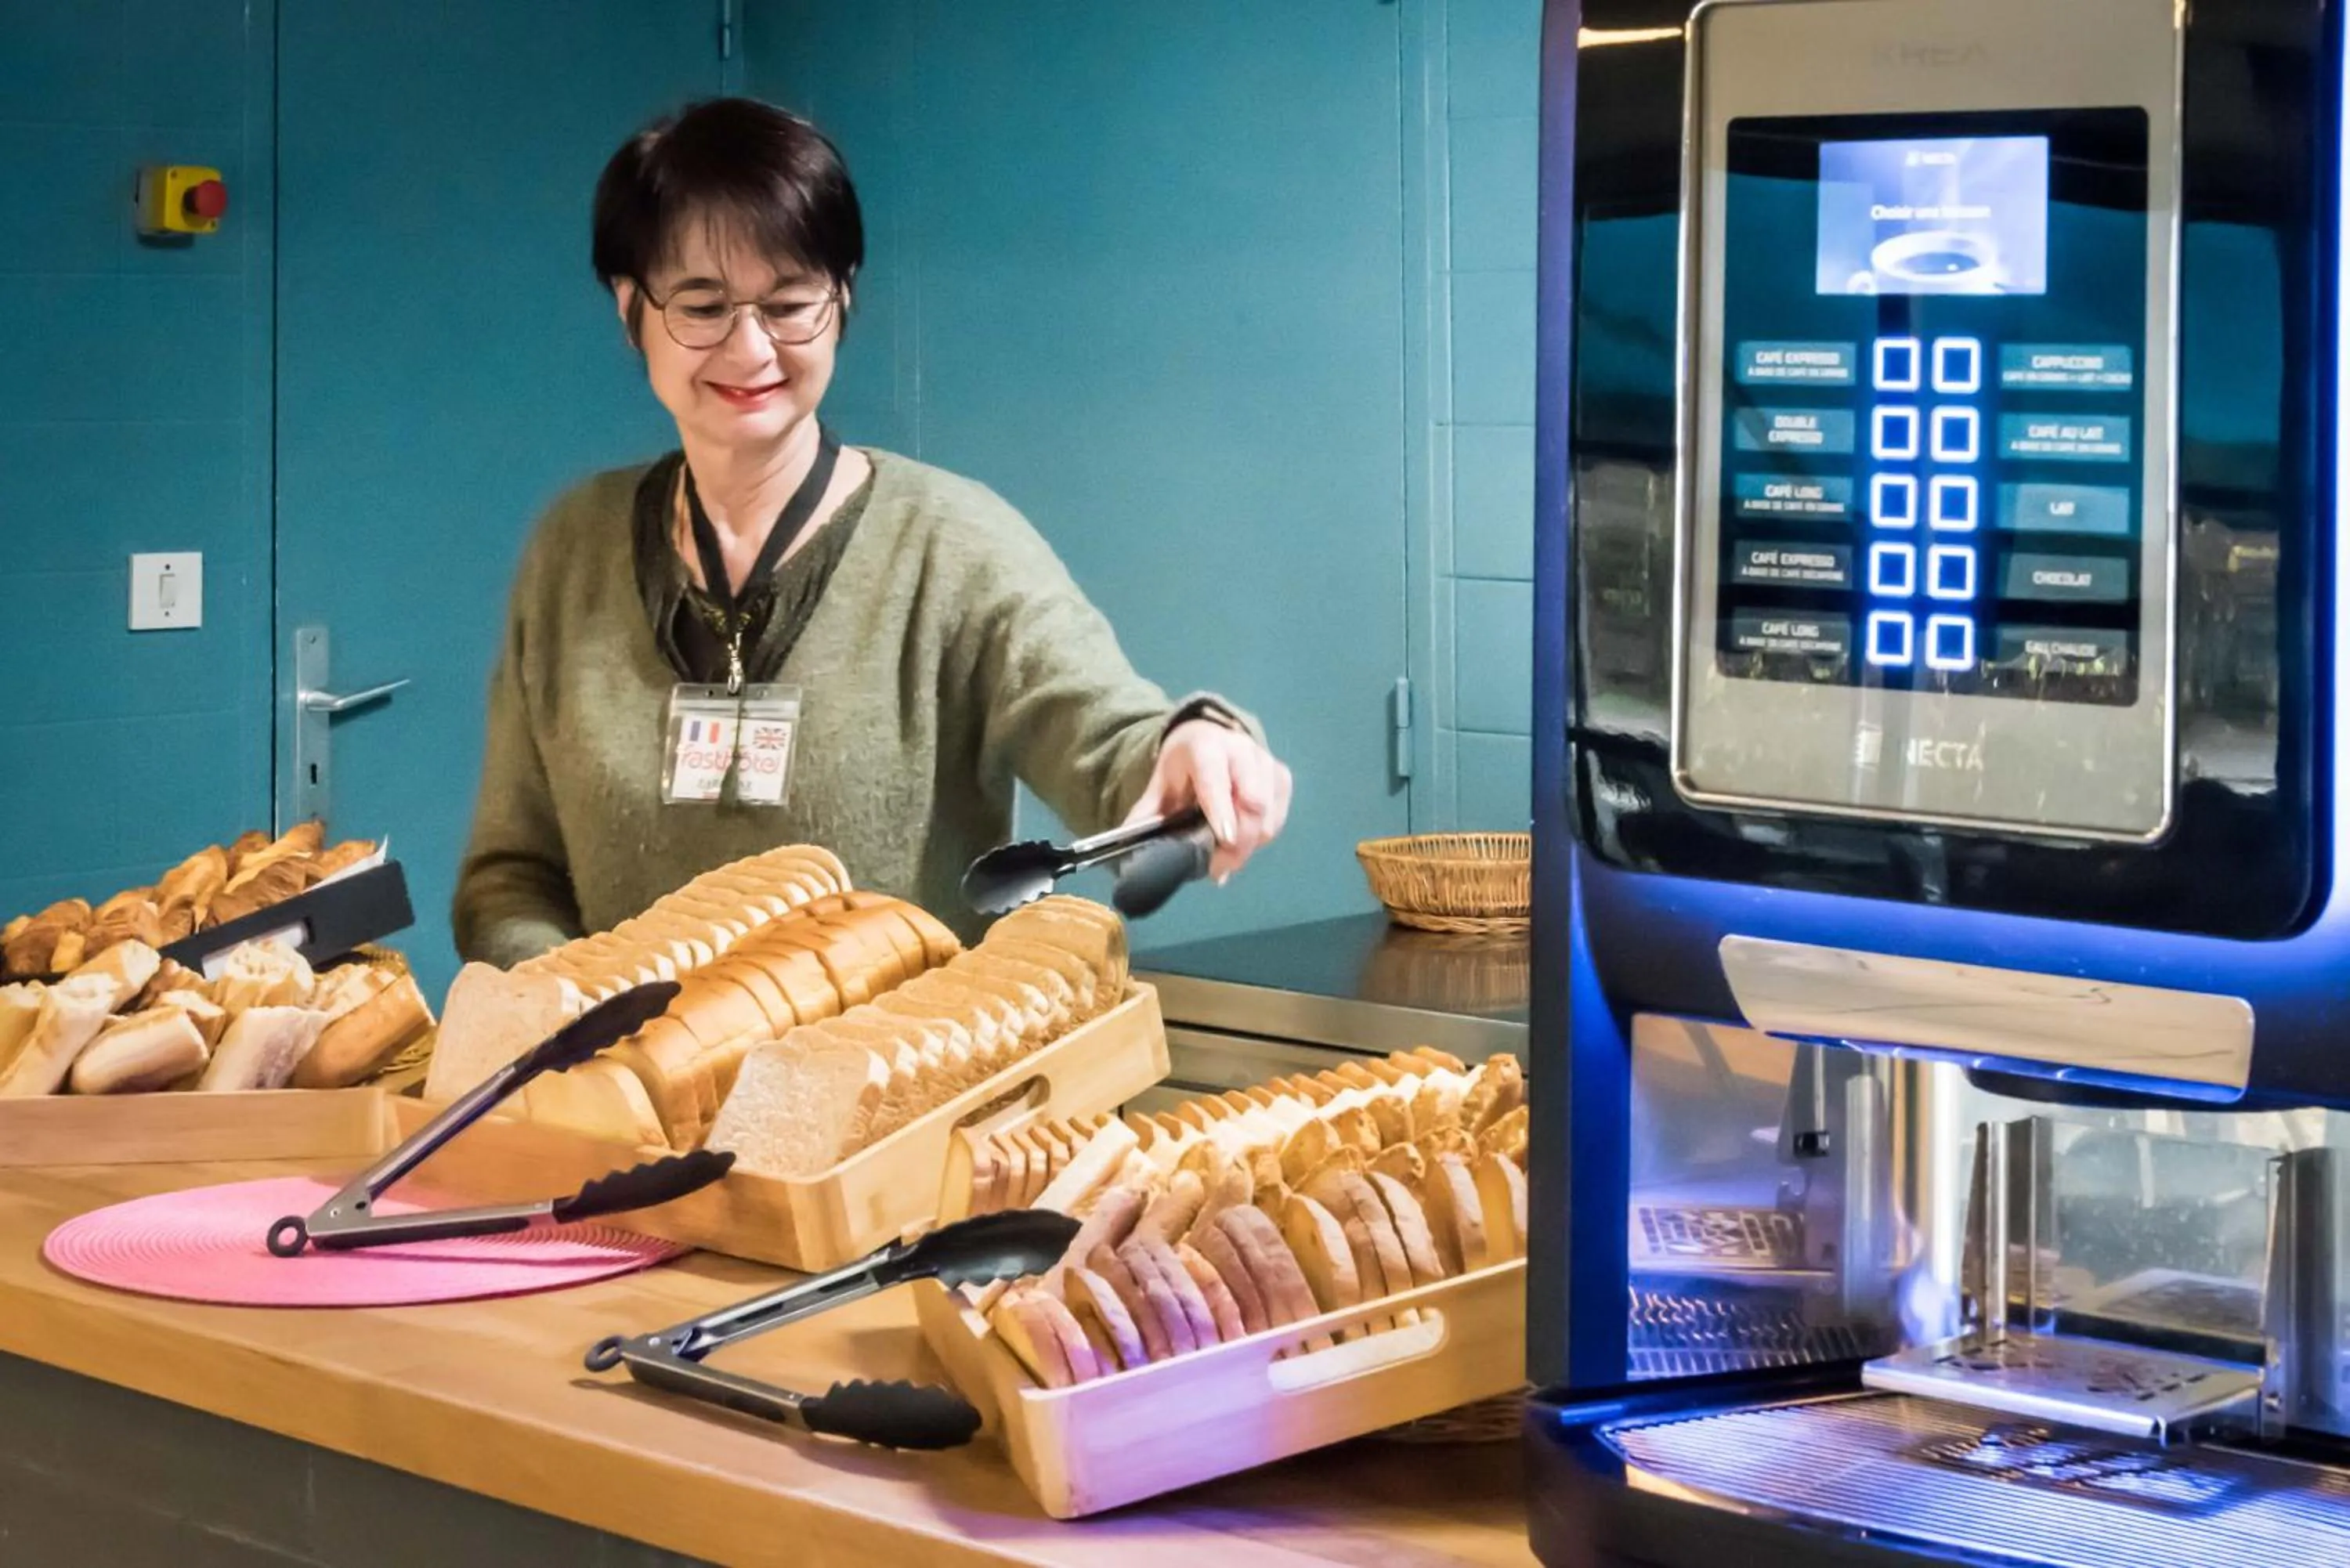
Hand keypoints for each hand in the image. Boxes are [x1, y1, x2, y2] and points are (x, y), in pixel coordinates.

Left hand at [1124, 721, 1292, 882]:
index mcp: (1205, 746)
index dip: (1221, 809)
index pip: (1216, 778)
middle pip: (1253, 801)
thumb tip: (1128, 854)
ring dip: (1250, 845)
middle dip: (1240, 841)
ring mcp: (1266, 762)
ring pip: (1269, 813)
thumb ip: (1146, 817)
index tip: (1224, 839)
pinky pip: (1279, 816)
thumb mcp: (1159, 787)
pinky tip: (1243, 844)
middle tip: (1218, 868)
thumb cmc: (1182, 768)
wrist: (1207, 738)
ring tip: (1226, 860)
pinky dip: (1262, 837)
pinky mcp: (1281, 777)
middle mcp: (1241, 749)